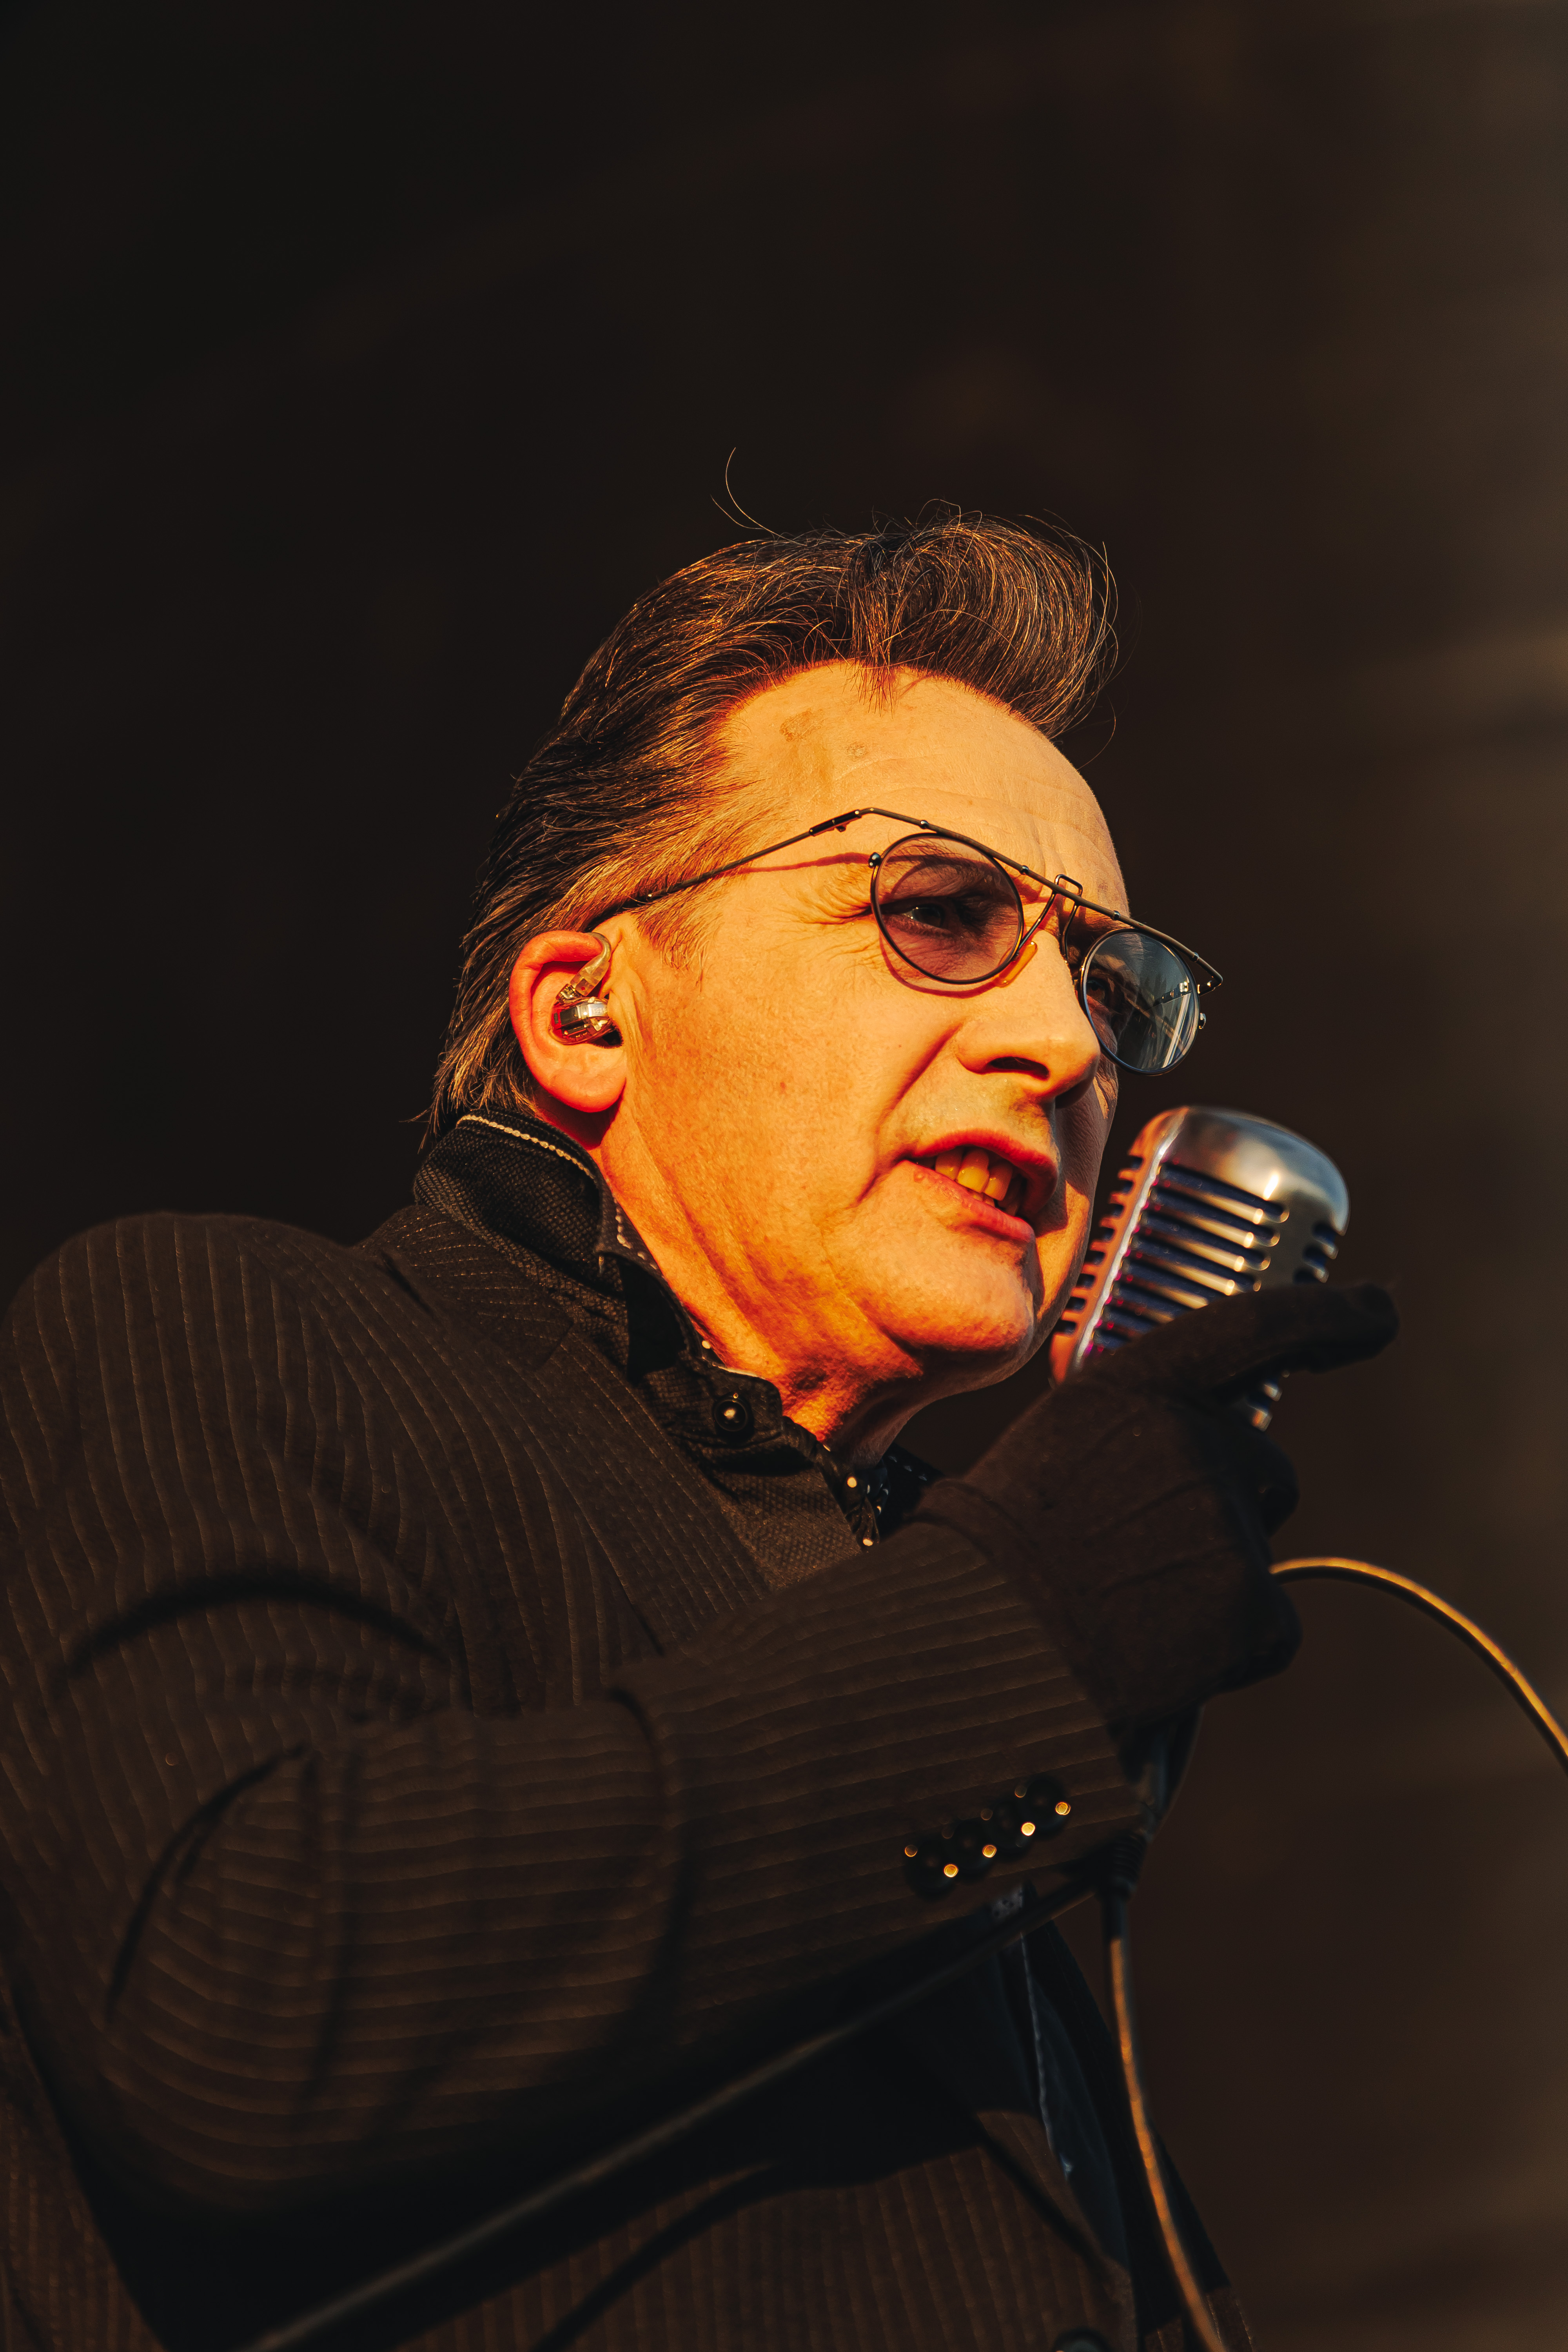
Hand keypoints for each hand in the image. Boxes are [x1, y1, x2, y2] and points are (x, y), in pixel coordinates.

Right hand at [919, 1283, 1398, 1733]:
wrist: (980, 1650)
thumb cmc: (989, 1559)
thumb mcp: (1049, 1453)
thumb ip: (1127, 1437)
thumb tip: (1171, 1461)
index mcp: (1130, 1390)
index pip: (1253, 1329)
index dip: (1327, 1316)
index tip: (1379, 1311)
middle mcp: (1190, 1440)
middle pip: (1260, 1470)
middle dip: (1224, 1510)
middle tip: (1141, 1555)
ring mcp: (1227, 1522)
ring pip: (1257, 1551)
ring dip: (1213, 1580)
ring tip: (1129, 1608)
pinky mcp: (1252, 1604)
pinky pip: (1271, 1624)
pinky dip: (1229, 1647)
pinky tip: (1157, 1653)